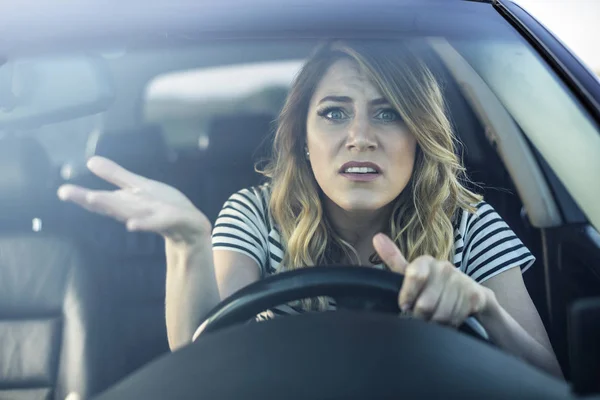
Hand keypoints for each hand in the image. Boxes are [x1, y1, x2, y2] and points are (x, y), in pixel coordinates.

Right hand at [57, 156, 211, 246]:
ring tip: (94, 199)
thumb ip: (116, 176)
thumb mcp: (139, 186)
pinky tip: (131, 225)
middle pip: (112, 205)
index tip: (61, 190)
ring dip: (113, 207)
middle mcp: (136, 211)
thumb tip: (90, 161)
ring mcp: (153, 217)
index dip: (82, 195)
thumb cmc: (162, 205)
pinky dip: (145, 224)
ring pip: (131, 212)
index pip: (103, 198)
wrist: (191, 226)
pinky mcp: (172, 220)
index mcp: (127, 202)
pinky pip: (158, 222)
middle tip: (66, 193)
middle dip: (90, 199)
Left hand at [373, 233, 493, 326]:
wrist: (470, 294)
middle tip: (421, 315)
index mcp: (426, 262)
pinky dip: (449, 324)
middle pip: (425, 304)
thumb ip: (393, 259)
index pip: (414, 276)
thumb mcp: (412, 273)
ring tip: (434, 318)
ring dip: (435, 323)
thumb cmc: (433, 285)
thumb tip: (376, 237)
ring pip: (440, 315)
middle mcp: (444, 267)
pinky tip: (448, 319)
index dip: (407, 296)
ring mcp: (461, 281)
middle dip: (421, 315)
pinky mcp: (474, 296)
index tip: (404, 306)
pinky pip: (455, 318)